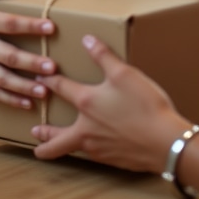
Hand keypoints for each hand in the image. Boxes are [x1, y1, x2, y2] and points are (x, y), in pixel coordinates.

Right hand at [0, 0, 56, 108]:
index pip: (9, 23)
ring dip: (24, 86)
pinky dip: (9, 99)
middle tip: (53, 68)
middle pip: (8, 56)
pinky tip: (27, 104)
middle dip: (31, 63)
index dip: (30, 26)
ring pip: (2, 79)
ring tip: (45, 90)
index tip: (50, 28)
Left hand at [32, 35, 187, 171]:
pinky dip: (85, 150)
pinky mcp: (111, 160)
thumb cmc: (144, 105)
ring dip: (60, 146)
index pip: (61, 88)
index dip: (49, 81)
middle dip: (44, 136)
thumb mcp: (124, 74)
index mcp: (87, 103)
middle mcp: (86, 128)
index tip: (40, 78)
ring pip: (73, 149)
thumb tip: (86, 39)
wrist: (164, 142)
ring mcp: (98, 148)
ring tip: (55, 145)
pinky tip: (92, 147)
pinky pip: (92, 155)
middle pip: (56, 137)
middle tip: (34, 133)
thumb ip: (103, 56)